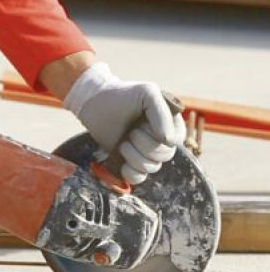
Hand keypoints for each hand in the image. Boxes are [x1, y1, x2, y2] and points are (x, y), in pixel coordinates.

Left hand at [63, 62, 185, 183]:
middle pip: (164, 155)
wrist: (95, 103)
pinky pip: (138, 178)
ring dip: (134, 157)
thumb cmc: (122, 96)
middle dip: (143, 145)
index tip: (142, 124)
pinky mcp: (130, 162)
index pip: (175, 140)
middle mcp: (162, 139)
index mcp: (171, 123)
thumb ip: (161, 113)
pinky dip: (130, 173)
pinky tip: (122, 163)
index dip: (158, 136)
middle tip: (130, 132)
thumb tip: (168, 141)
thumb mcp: (147, 94)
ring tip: (122, 143)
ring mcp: (146, 152)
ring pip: (152, 167)